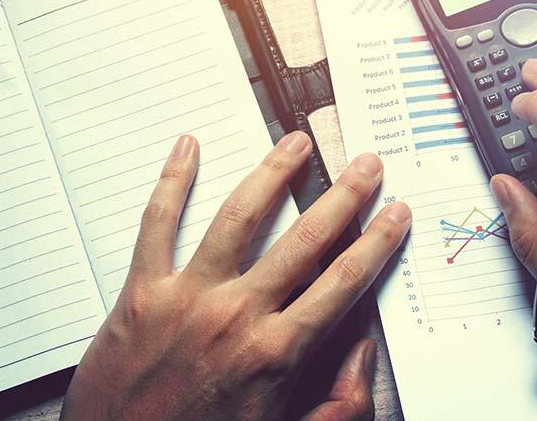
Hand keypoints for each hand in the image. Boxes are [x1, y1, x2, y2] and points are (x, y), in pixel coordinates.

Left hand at [62, 132, 410, 420]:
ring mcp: (187, 298)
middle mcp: (236, 316)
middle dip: (343, 197)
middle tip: (365, 164)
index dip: (377, 243)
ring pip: (238, 218)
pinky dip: (171, 183)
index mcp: (275, 353)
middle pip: (304, 241)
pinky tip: (187, 148)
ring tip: (295, 142)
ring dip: (273, 173)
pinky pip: (156, 226)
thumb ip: (340, 402)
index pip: (343, 283)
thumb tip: (364, 348)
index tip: (395, 213)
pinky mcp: (141, 293)